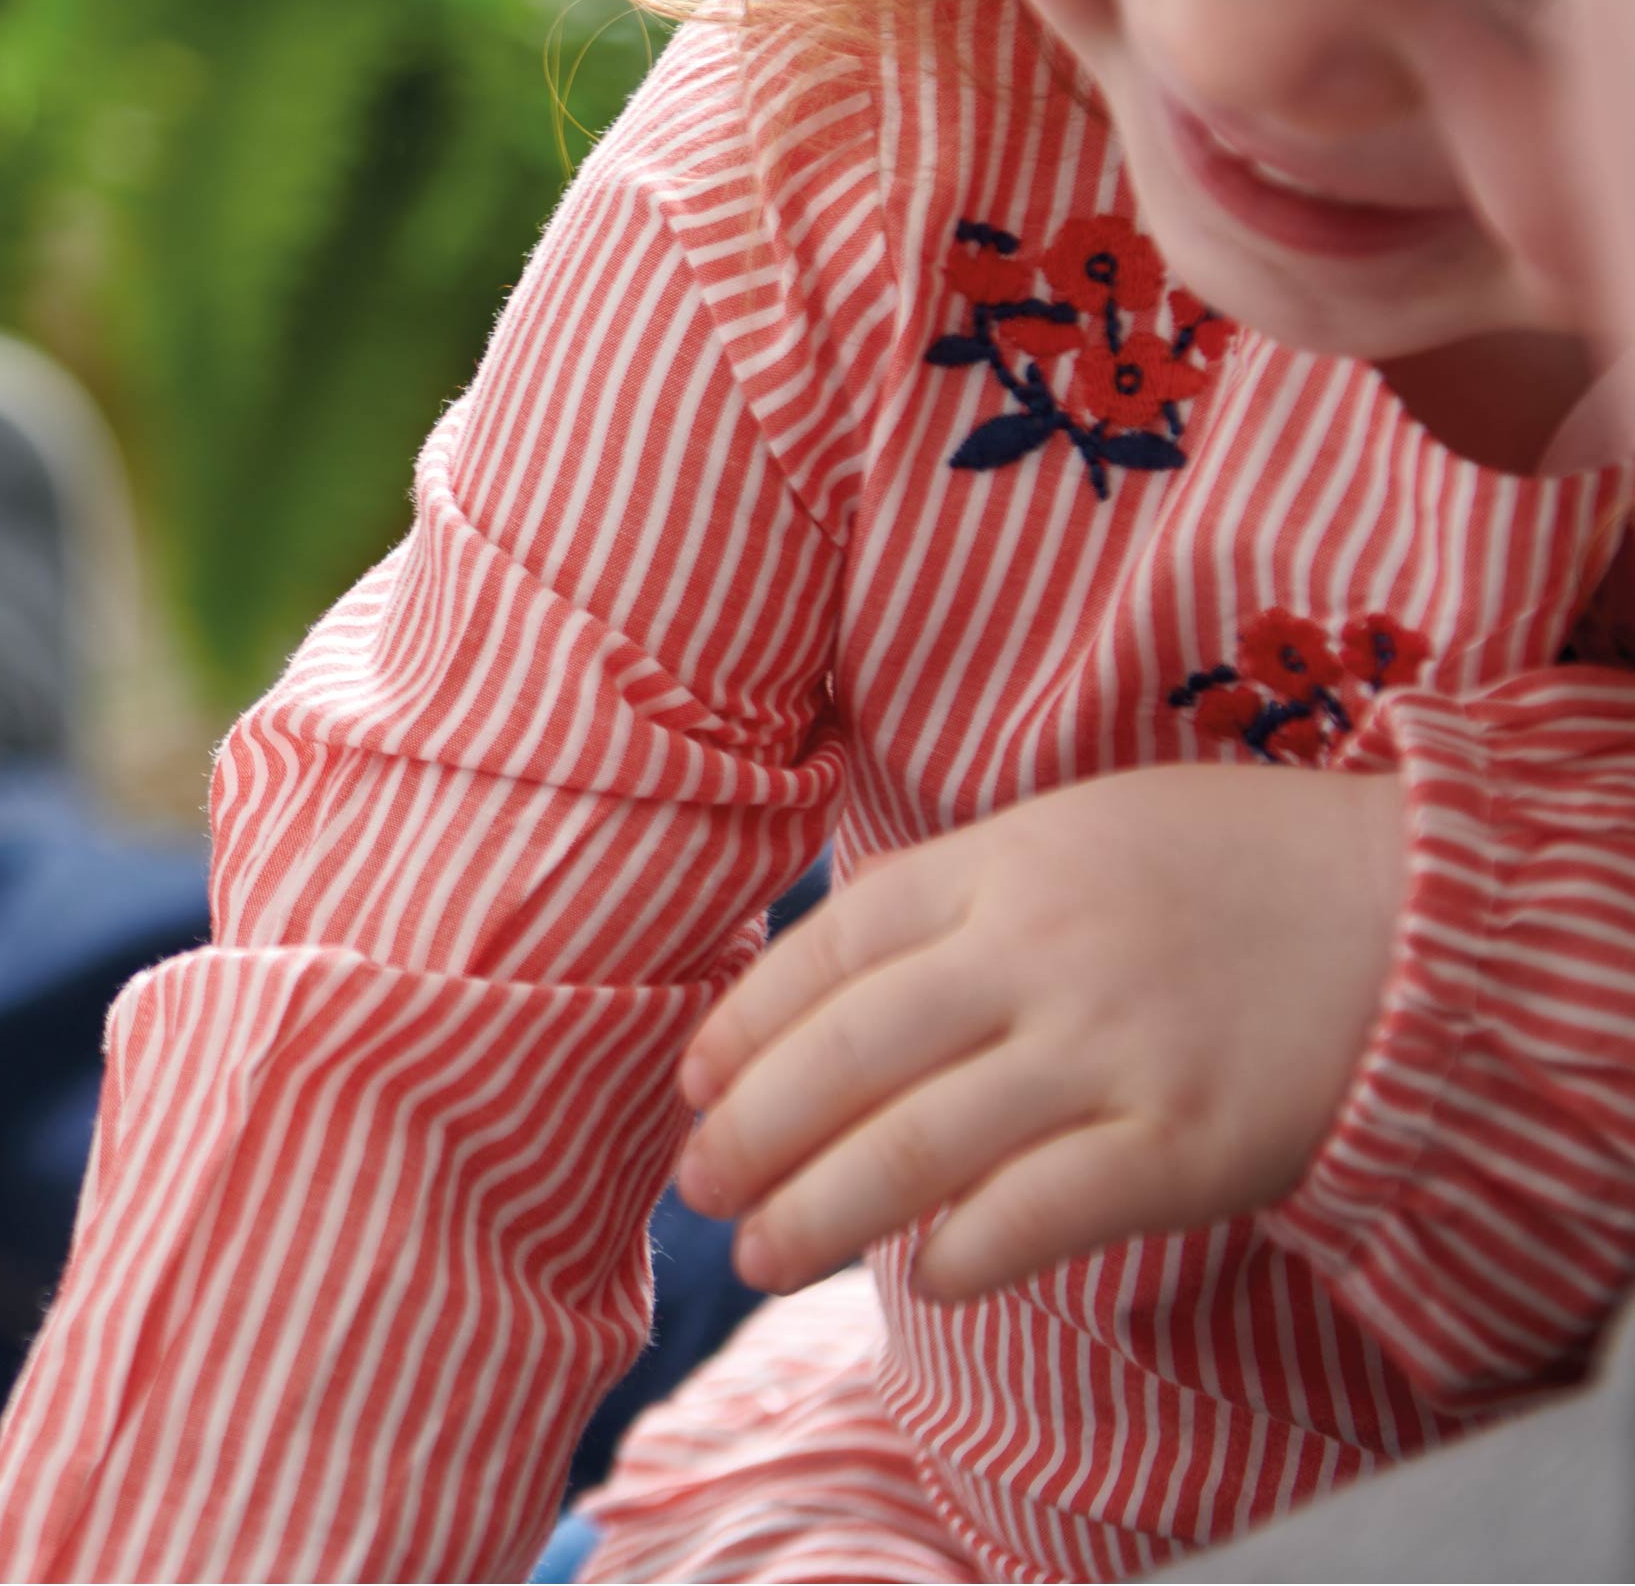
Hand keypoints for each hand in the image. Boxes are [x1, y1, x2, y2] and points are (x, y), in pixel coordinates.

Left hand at [672, 762, 1405, 1302]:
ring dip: (821, 1211)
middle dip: (753, 1128)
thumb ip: (964, 894)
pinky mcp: (1183, 1144)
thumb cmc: (1227, 868)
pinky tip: (922, 1278)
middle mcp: (1036, 951)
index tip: (694, 1080)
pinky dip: (965, 1253)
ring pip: (918, 1145)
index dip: (746, 1019)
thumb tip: (842, 980)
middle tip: (695, 1186)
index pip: (831, 946)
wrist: (1413, 913)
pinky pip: (1040, 1211)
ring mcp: (1109, 1049)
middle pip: (851, 1052)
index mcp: (1000, 862)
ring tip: (759, 1258)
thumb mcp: (1077, 831)